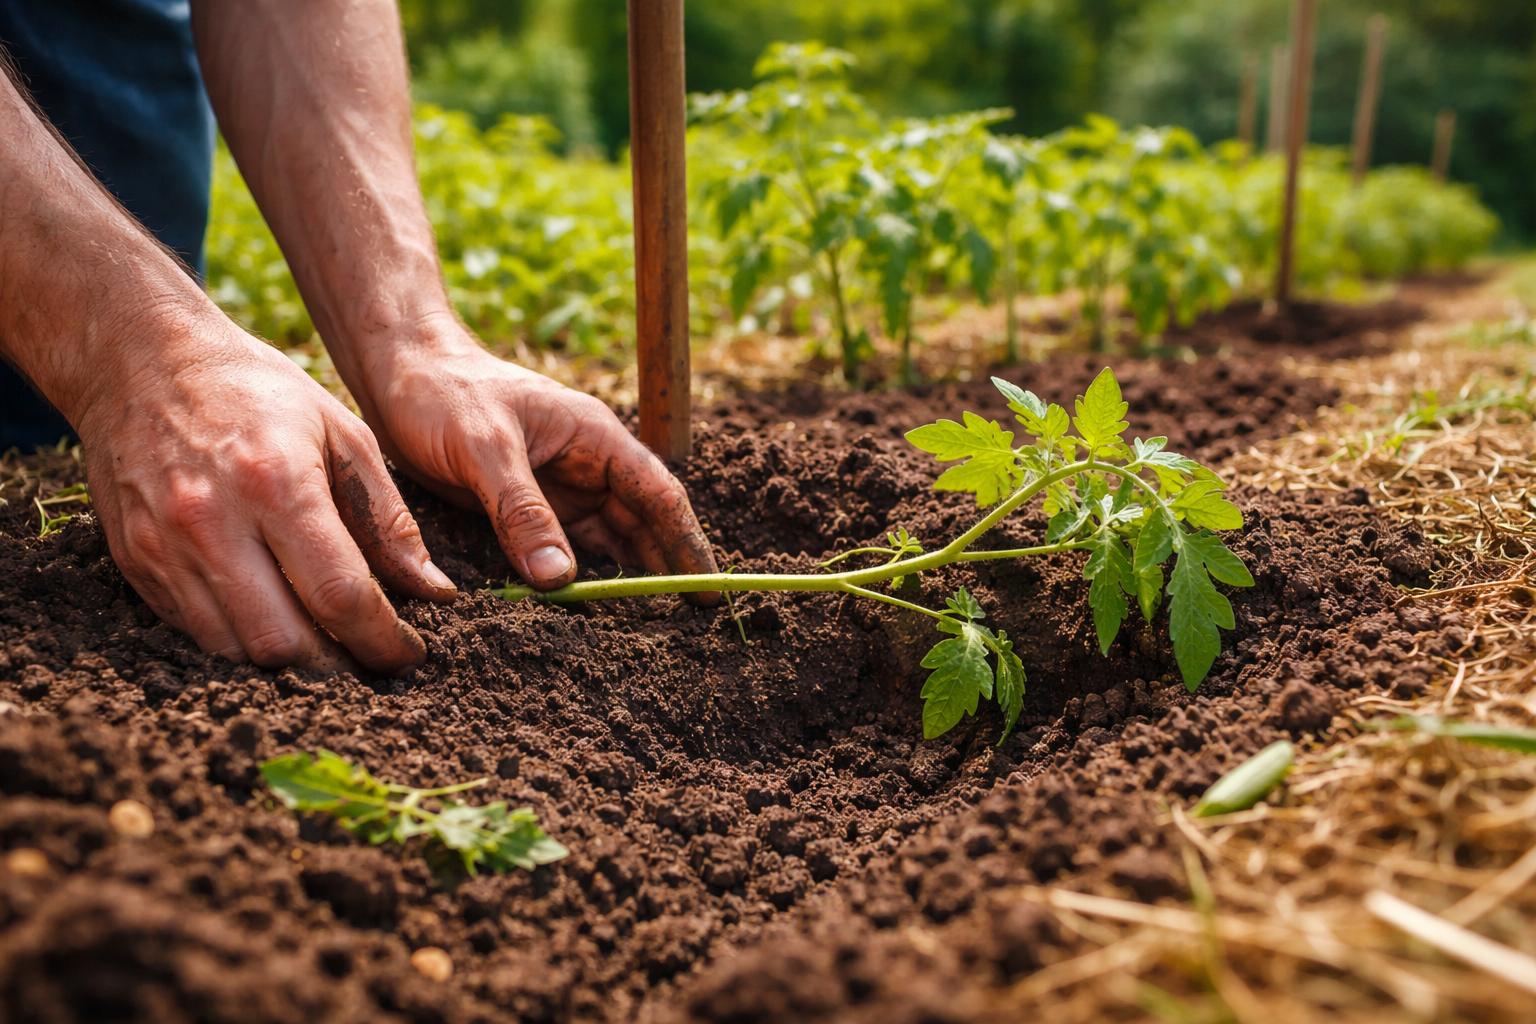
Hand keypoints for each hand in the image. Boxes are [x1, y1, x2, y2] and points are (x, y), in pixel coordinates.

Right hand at [74, 320, 456, 672]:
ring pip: (236, 651)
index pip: (339, 596)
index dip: (382, 641)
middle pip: (285, 643)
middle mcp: (213, 522)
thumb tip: (435, 592)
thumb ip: (389, 519)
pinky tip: (276, 620)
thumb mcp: (344, 433)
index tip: (409, 654)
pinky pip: (196, 632)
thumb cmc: (259, 392)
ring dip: (290, 664)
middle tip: (372, 659)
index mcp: (277, 484)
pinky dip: (242, 641)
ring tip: (328, 646)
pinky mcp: (134, 561)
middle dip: (339, 666)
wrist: (144, 360)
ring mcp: (164, 546)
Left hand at [359, 325, 718, 598]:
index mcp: (595, 438)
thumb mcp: (485, 448)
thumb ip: (522, 512)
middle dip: (663, 573)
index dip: (688, 544)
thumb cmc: (443, 392)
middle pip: (640, 527)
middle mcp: (586, 466)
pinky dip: (576, 584)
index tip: (709, 591)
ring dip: (623, 583)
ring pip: (604, 545)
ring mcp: (557, 491)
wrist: (395, 372)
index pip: (659, 496)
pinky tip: (584, 617)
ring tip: (645, 634)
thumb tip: (560, 581)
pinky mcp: (524, 510)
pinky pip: (561, 553)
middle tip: (686, 631)